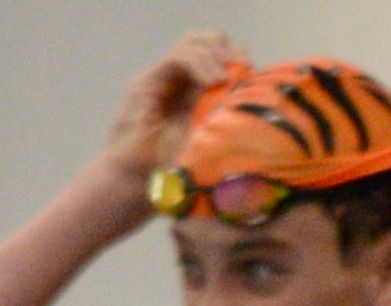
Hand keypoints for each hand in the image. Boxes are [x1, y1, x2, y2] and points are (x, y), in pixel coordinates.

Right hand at [103, 30, 243, 178]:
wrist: (134, 181)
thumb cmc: (171, 167)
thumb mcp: (208, 134)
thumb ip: (224, 113)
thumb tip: (256, 94)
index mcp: (194, 88)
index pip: (218, 52)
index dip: (235, 54)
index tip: (250, 70)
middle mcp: (177, 78)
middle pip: (206, 40)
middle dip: (226, 49)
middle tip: (240, 68)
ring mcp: (160, 78)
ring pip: (192, 42)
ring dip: (212, 55)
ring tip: (222, 78)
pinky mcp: (146, 82)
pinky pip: (177, 57)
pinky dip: (197, 63)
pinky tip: (211, 80)